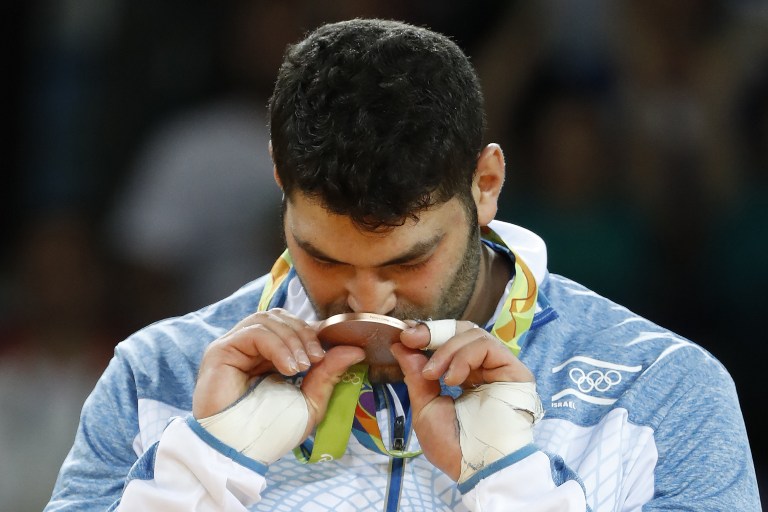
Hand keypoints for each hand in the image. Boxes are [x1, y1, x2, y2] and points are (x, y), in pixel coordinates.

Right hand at [193, 308, 363, 430]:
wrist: (241, 453)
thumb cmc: (271, 432)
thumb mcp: (310, 402)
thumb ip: (329, 374)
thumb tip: (355, 350)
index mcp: (270, 356)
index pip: (293, 326)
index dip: (315, 331)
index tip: (337, 345)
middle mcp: (250, 347)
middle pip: (281, 317)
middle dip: (305, 333)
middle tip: (319, 358)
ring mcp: (235, 346)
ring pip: (268, 320)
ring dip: (293, 339)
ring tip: (304, 366)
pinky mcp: (222, 350)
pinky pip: (254, 332)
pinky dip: (278, 346)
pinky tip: (289, 368)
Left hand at [391, 321, 534, 480]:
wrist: (475, 468)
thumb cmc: (451, 445)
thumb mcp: (425, 406)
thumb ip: (415, 374)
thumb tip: (400, 346)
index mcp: (465, 376)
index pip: (450, 342)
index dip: (428, 334)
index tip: (404, 337)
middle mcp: (484, 369)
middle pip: (462, 331)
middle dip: (434, 332)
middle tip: (412, 339)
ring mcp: (499, 369)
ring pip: (473, 335)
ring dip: (446, 349)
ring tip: (433, 375)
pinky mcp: (514, 371)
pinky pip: (488, 346)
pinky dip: (464, 357)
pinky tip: (452, 378)